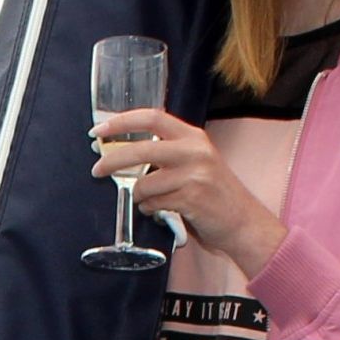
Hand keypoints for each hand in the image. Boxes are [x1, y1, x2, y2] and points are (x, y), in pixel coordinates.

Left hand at [92, 108, 283, 270]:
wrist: (244, 222)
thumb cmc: (215, 194)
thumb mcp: (196, 161)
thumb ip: (168, 152)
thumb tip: (121, 152)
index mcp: (193, 137)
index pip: (152, 117)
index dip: (121, 121)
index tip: (99, 129)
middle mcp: (195, 151)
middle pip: (141, 149)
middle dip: (112, 160)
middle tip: (96, 170)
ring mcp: (194, 175)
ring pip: (144, 183)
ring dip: (137, 196)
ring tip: (149, 201)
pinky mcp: (191, 198)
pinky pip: (153, 203)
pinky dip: (149, 209)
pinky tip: (160, 210)